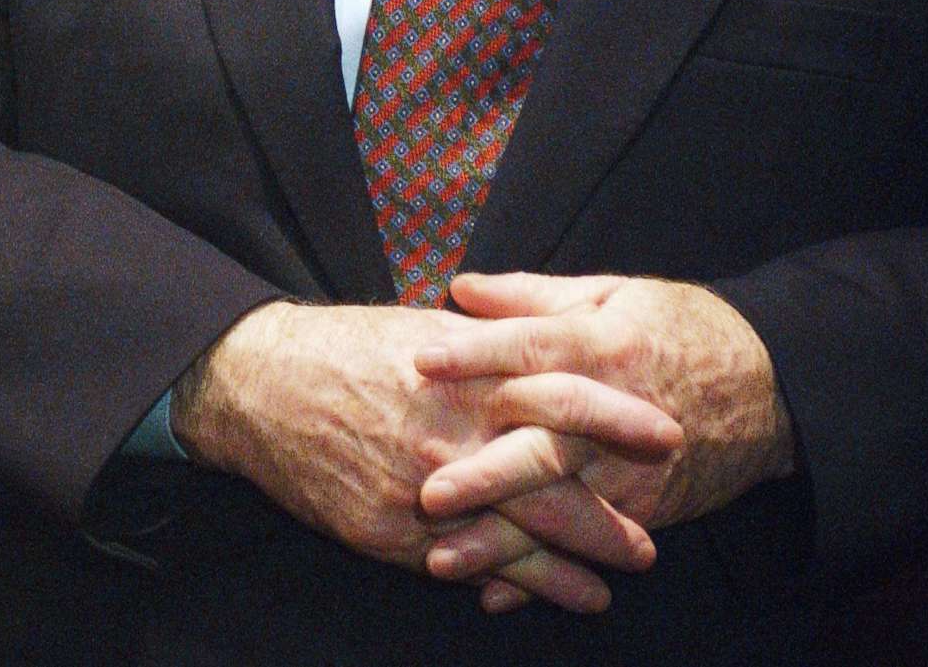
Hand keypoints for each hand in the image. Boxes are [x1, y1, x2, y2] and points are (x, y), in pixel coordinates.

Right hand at [170, 300, 682, 612]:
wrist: (259, 385)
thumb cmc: (343, 347)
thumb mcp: (423, 332)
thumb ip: (487, 346)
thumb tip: (545, 344)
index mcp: (466, 378)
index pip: (562, 397)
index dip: (618, 418)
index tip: (668, 430)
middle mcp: (452, 436)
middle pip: (549, 484)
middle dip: (607, 518)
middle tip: (650, 544)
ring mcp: (421, 489)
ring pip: (513, 537)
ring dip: (570, 565)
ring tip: (613, 582)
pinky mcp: (389, 529)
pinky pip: (465, 564)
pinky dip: (512, 584)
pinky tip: (550, 596)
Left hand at [412, 273, 794, 608]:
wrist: (774, 384)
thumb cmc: (680, 328)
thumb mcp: (612, 295)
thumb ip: (532, 296)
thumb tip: (459, 289)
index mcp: (606, 347)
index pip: (533, 349)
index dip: (477, 354)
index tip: (420, 361)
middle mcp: (616, 415)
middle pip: (545, 445)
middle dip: (486, 473)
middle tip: (428, 493)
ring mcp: (633, 471)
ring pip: (561, 509)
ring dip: (503, 540)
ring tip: (442, 560)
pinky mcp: (647, 509)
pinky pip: (587, 545)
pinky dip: (544, 575)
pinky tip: (496, 595)